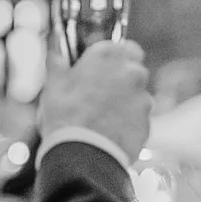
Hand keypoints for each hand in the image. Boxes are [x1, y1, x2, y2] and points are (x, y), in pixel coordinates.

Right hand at [39, 38, 151, 160]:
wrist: (82, 156)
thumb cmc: (64, 117)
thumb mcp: (52, 86)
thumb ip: (57, 63)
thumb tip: (55, 51)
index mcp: (108, 55)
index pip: (122, 45)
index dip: (112, 57)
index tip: (101, 68)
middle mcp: (131, 72)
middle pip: (134, 68)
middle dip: (121, 77)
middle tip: (102, 92)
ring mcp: (143, 97)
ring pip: (138, 94)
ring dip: (126, 100)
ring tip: (104, 117)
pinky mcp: (147, 122)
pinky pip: (139, 117)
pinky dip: (129, 122)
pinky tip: (111, 131)